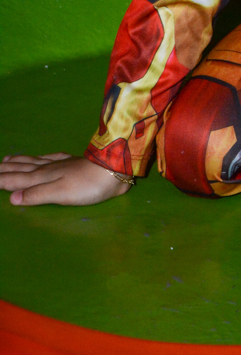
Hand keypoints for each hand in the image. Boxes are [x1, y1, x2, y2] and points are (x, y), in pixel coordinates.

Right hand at [0, 153, 130, 205]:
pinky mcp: (73, 162)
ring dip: (19, 162)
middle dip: (6, 169)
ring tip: (7, 160)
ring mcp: (62, 164)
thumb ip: (36, 195)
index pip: (16, 179)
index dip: (2, 179)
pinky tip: (41, 157)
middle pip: (22, 169)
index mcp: (43, 177)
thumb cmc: (86, 186)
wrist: (114, 170)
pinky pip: (51, 158)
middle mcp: (49, 168)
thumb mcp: (59, 194)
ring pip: (34, 162)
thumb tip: (12, 197)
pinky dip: (41, 158)